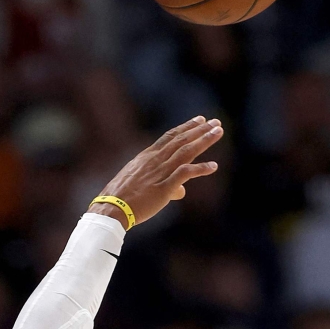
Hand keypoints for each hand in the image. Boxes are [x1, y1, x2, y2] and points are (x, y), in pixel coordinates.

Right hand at [91, 116, 222, 229]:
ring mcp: (160, 172)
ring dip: (204, 140)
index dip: (186, 127)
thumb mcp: (142, 187)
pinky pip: (185, 173)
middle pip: (181, 140)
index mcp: (147, 157)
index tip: (199, 120)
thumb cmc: (123, 199)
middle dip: (200, 129)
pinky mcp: (164, 187)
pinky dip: (200, 169)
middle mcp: (155, 160)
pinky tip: (213, 166)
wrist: (111, 208)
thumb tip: (181, 192)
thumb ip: (164, 185)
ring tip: (218, 132)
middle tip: (215, 122)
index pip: (170, 137)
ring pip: (186, 151)